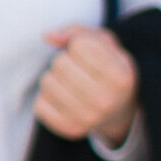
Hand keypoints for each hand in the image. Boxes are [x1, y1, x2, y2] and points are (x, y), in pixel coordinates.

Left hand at [33, 22, 140, 148]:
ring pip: (47, 82)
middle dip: (64, 61)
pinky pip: (39, 104)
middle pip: (60, 64)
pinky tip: (64, 100)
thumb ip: (78, 31)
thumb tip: (48, 36)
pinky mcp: (70, 129)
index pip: (80, 45)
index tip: (89, 55)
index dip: (79, 45)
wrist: (118, 110)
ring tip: (71, 84)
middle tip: (78, 71)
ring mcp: (89, 118)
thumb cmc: (107, 68)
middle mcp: (107, 99)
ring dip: (53, 78)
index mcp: (121, 75)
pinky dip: (46, 98)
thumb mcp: (105, 44)